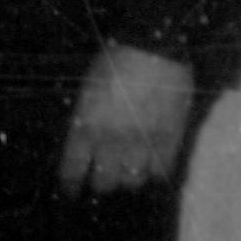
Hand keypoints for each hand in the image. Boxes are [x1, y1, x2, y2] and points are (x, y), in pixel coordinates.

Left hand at [58, 42, 194, 194]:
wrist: (154, 49)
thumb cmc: (114, 62)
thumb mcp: (87, 88)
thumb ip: (84, 119)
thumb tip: (82, 143)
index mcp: (86, 125)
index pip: (73, 169)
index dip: (71, 184)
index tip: (71, 190)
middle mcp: (112, 140)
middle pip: (104, 182)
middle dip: (101, 182)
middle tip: (102, 178)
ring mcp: (143, 143)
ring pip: (133, 182)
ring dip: (127, 179)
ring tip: (127, 172)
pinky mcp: (169, 141)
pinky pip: (161, 172)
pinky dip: (154, 173)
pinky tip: (150, 166)